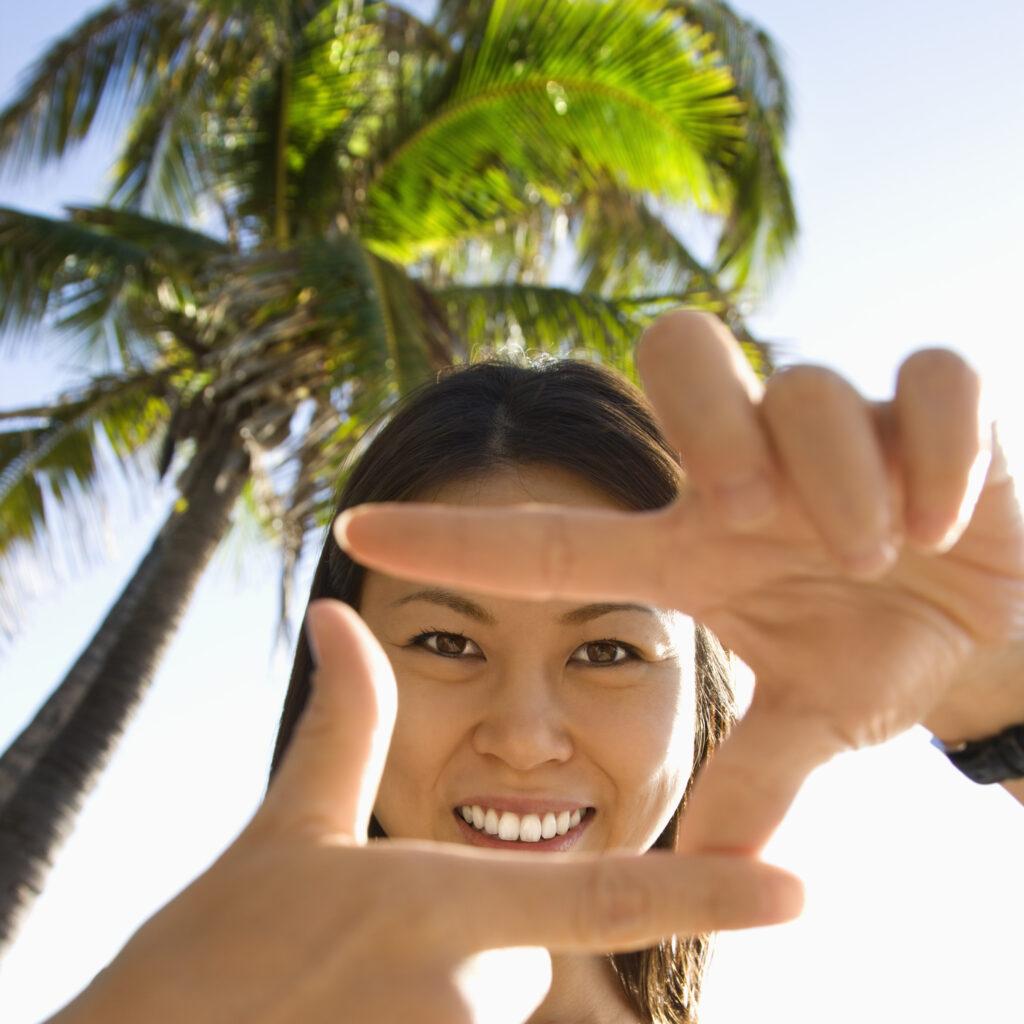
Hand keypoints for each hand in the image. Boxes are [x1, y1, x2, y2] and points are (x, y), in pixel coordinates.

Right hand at [48, 599, 800, 1023]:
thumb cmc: (212, 956)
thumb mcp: (287, 829)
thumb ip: (345, 721)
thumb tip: (340, 611)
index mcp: (450, 909)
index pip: (606, 896)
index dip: (709, 892)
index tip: (799, 890)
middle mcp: (470, 995)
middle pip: (525, 955)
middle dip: (470, 940)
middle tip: (370, 949)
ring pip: (492, 1004)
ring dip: (436, 994)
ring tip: (348, 993)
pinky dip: (420, 1023)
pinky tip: (356, 1016)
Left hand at [333, 310, 1023, 858]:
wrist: (989, 629)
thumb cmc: (873, 655)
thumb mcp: (809, 718)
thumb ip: (758, 776)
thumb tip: (718, 865)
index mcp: (693, 545)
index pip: (552, 541)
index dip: (453, 541)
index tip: (354, 535)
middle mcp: (749, 469)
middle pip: (678, 352)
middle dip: (711, 424)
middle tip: (756, 514)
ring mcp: (838, 429)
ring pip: (804, 383)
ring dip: (840, 476)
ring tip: (882, 553)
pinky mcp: (934, 412)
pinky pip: (928, 382)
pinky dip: (939, 446)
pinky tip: (947, 513)